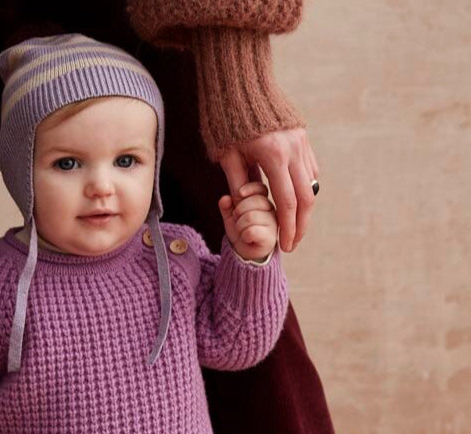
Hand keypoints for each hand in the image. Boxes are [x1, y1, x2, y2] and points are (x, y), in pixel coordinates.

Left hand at [218, 127, 318, 251]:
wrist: (241, 83)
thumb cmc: (226, 120)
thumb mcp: (227, 156)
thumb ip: (238, 184)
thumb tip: (244, 211)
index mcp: (274, 156)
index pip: (287, 202)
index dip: (288, 228)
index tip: (286, 246)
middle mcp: (293, 149)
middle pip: (307, 197)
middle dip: (302, 224)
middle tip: (294, 243)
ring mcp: (301, 141)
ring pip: (312, 183)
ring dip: (305, 207)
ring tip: (294, 226)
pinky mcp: (302, 136)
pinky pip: (310, 168)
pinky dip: (305, 187)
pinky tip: (295, 201)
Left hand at [218, 181, 277, 261]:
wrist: (246, 252)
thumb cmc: (241, 230)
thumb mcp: (230, 217)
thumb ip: (226, 207)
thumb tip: (225, 199)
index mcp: (264, 201)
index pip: (261, 188)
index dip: (249, 189)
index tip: (240, 193)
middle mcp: (272, 210)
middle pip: (255, 201)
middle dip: (239, 210)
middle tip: (237, 219)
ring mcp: (273, 223)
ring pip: (251, 216)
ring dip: (239, 225)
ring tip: (241, 230)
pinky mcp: (270, 237)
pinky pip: (252, 231)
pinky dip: (244, 235)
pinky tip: (247, 238)